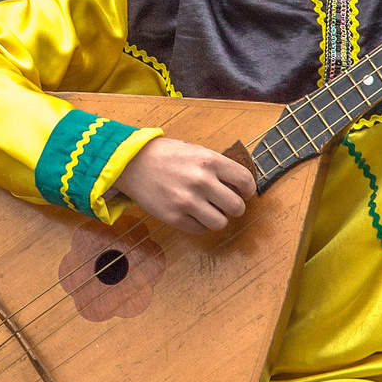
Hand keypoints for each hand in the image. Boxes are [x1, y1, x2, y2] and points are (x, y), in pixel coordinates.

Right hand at [112, 136, 256, 233]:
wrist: (132, 163)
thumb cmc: (167, 155)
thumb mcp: (197, 151)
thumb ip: (218, 168)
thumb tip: (239, 188)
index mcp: (210, 161)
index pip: (246, 181)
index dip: (249, 190)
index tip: (244, 193)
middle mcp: (201, 181)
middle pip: (237, 207)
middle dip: (235, 207)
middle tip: (226, 204)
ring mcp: (187, 201)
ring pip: (221, 223)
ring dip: (218, 218)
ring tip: (208, 209)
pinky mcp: (173, 217)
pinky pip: (199, 229)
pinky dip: (199, 224)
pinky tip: (191, 212)